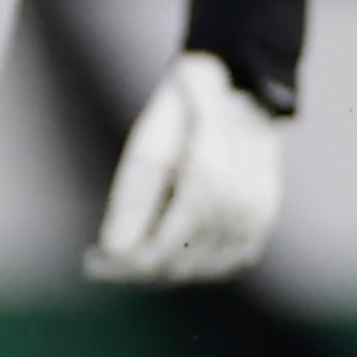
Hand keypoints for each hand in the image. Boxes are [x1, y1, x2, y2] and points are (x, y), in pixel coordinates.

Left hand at [88, 51, 287, 283]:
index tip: (92, 259)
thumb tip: (114, 250)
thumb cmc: (182, 114)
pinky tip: (170, 247)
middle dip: (134, 267)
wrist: (238, 88)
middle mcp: (235, 203)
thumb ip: (133, 196)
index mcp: (205, 180)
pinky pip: (226, 262)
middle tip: (102, 260)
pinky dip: (195, 262)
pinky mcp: (263, 219)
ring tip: (134, 248)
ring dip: (162, 267)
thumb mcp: (149, 142)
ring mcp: (254, 215)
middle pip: (173, 264)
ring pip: (197, 269)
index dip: (119, 263)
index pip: (154, 252)